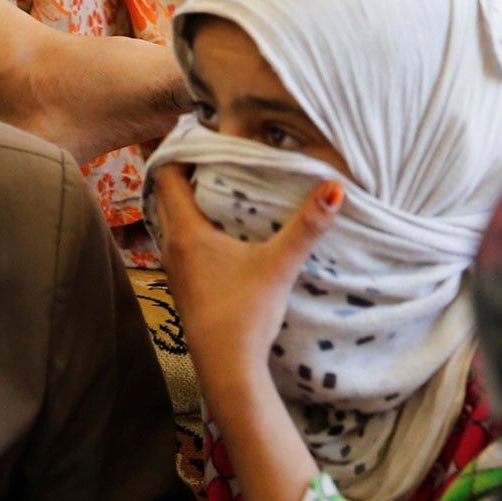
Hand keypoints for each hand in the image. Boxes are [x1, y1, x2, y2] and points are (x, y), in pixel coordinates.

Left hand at [154, 164, 341, 383]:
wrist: (227, 370)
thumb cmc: (244, 315)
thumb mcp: (279, 265)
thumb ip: (306, 226)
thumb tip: (335, 188)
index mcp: (186, 232)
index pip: (167, 174)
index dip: (182, 147)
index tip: (206, 129)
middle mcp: (172, 246)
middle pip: (169, 193)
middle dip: (191, 169)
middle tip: (223, 149)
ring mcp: (176, 267)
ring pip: (175, 217)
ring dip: (194, 198)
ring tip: (226, 180)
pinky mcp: (186, 284)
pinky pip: (184, 239)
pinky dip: (199, 223)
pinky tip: (228, 226)